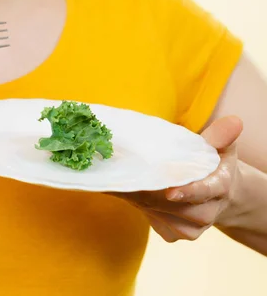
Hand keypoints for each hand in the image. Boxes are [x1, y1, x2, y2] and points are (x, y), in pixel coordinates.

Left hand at [109, 115, 243, 241]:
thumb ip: (220, 136)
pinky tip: (131, 195)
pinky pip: (157, 225)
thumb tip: (233, 121)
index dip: (188, 192)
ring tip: (124, 182)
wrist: (217, 194)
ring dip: (141, 201)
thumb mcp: (220, 147)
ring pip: (162, 216)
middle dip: (151, 192)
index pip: (205, 192)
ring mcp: (192, 227)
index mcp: (219, 187)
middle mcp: (207, 212)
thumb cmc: (214, 164)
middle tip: (126, 176)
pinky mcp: (176, 235)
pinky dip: (143, 211)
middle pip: (177, 206)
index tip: (170, 191)